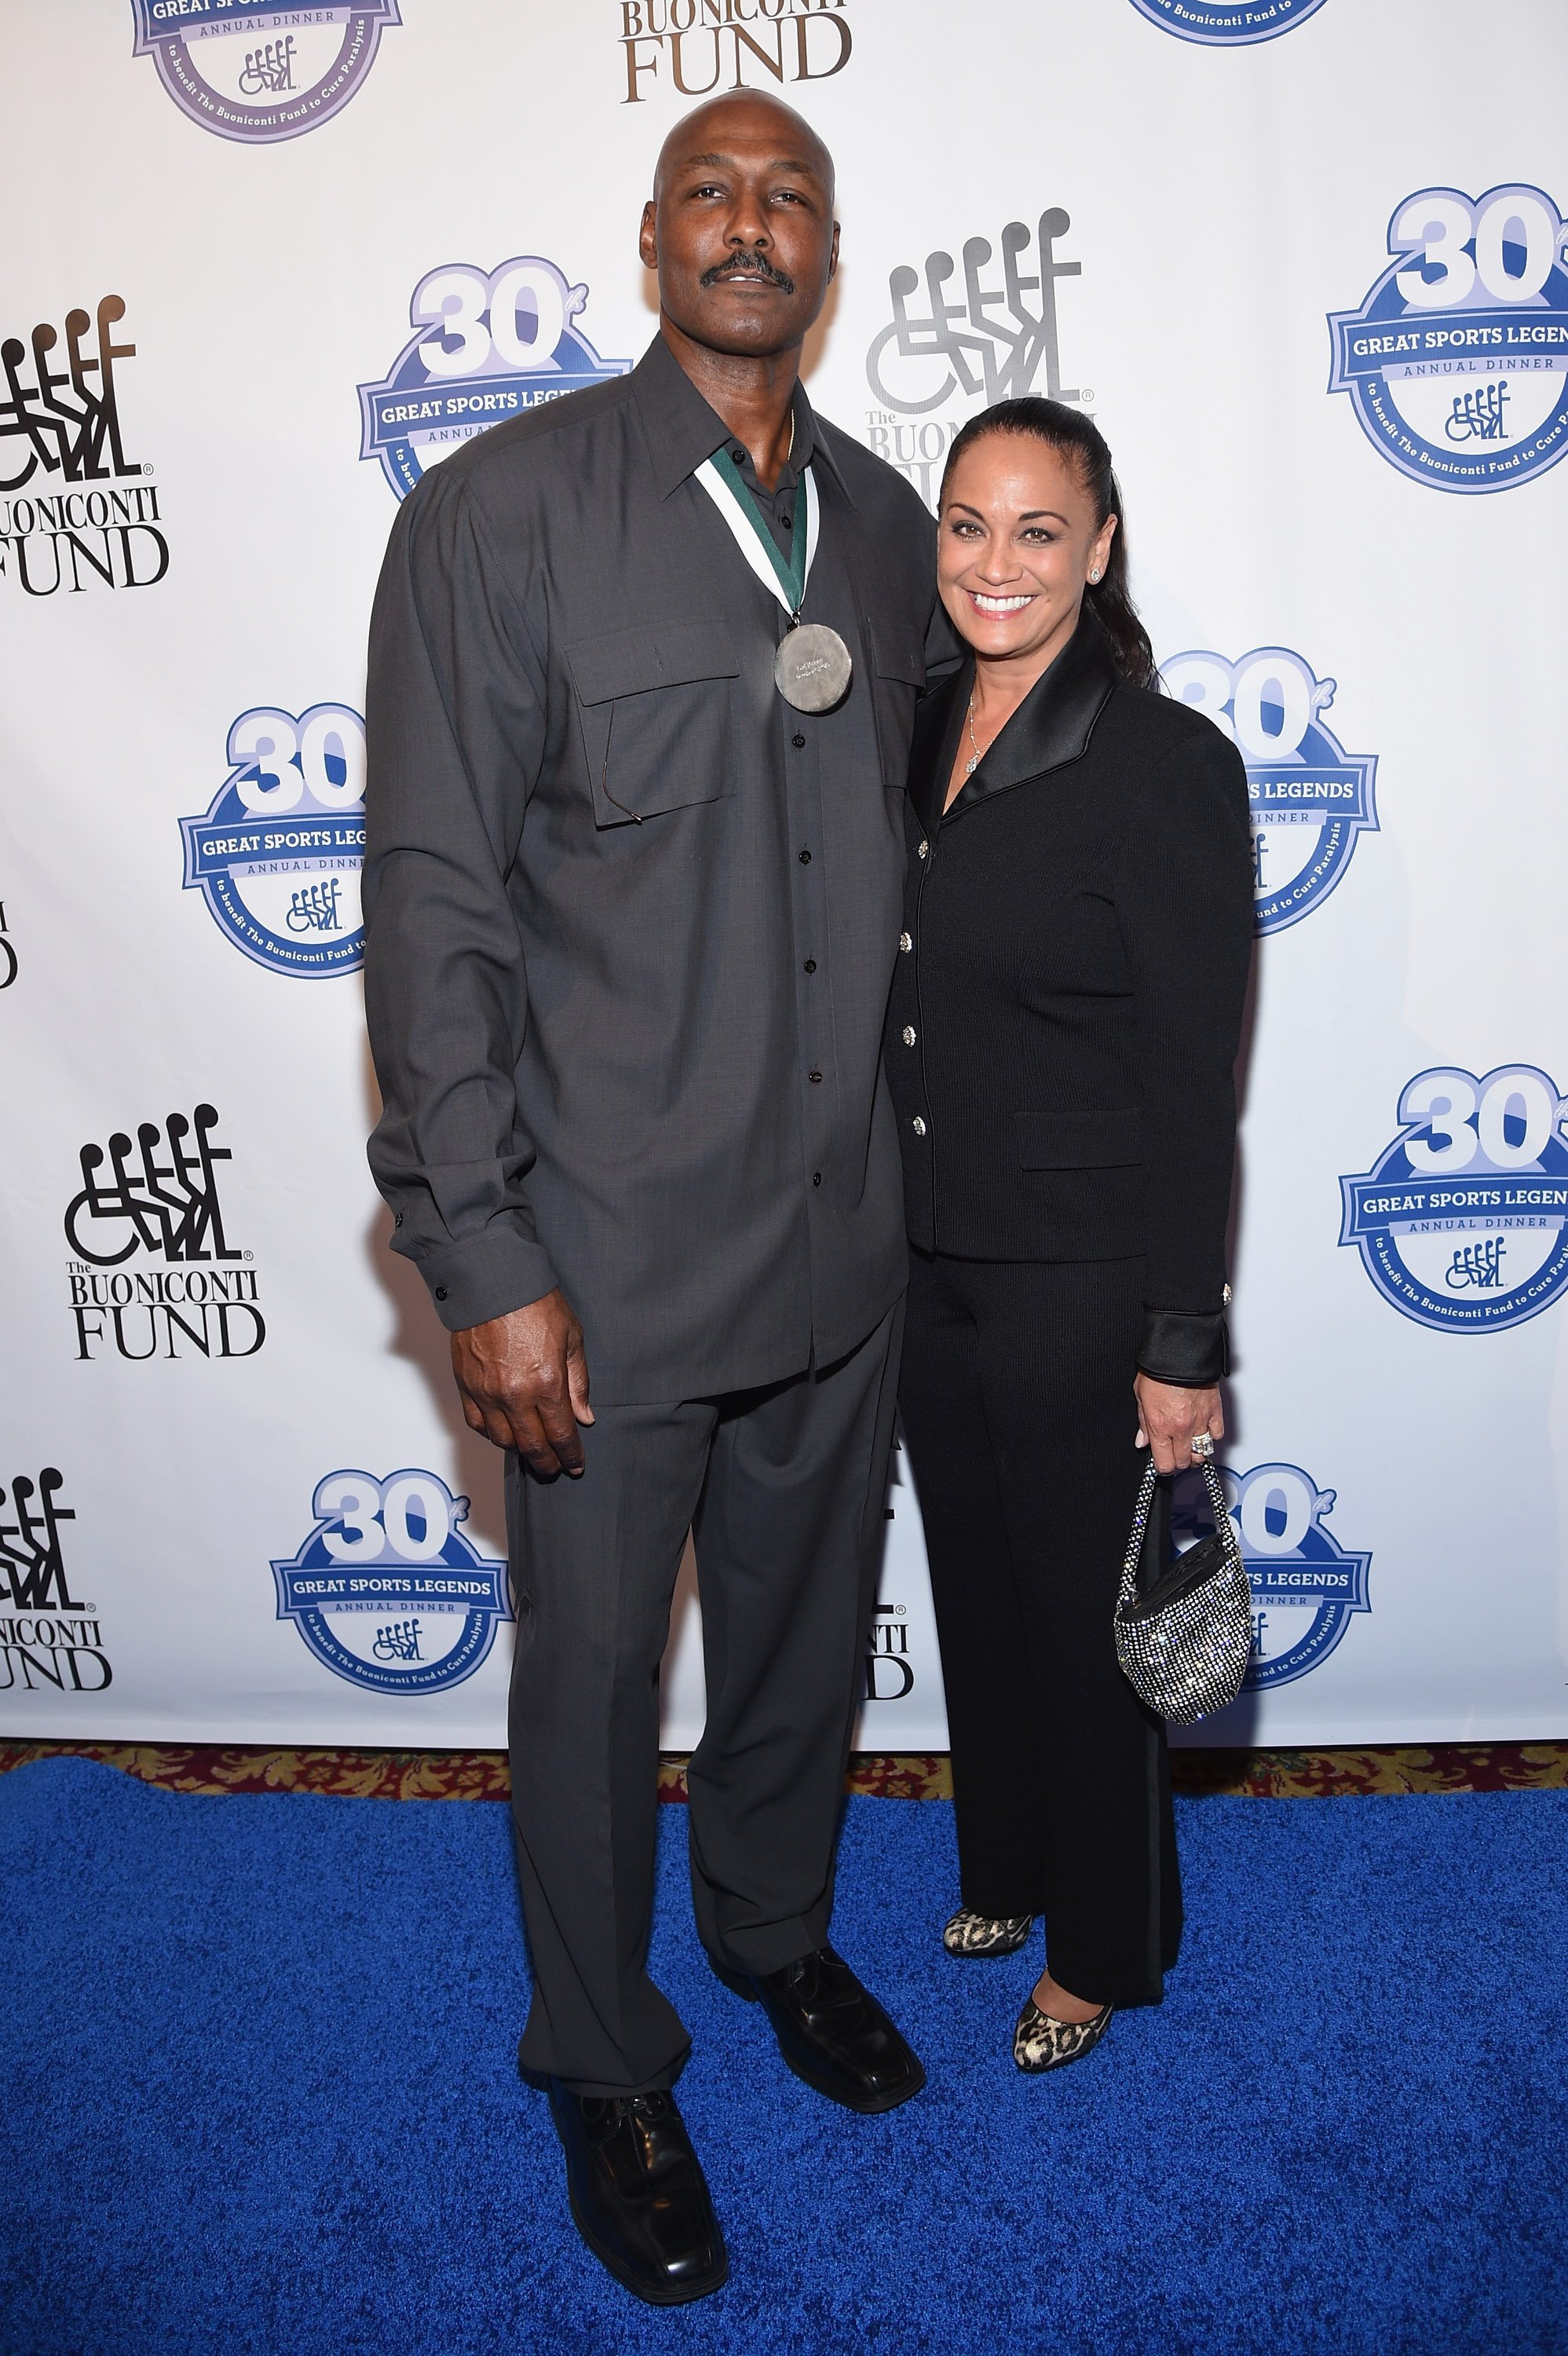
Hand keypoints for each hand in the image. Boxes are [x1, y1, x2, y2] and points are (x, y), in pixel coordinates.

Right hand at [451, 1291, 593, 1477]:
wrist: (491, 1283)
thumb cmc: (534, 1303)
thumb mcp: (572, 1338)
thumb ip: (578, 1382)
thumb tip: (584, 1416)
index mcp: (546, 1382)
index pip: (560, 1434)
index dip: (570, 1454)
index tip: (575, 1464)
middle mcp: (515, 1395)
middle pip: (532, 1445)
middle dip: (546, 1462)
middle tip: (554, 1469)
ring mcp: (487, 1393)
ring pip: (503, 1440)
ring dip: (519, 1451)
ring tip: (531, 1450)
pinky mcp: (466, 1386)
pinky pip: (477, 1424)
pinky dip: (492, 1435)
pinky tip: (503, 1433)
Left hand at [1133, 1374, 1222, 1476]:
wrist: (1179, 1353)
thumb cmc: (1158, 1370)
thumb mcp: (1140, 1397)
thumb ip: (1143, 1423)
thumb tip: (1142, 1441)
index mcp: (1160, 1427)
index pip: (1165, 1464)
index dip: (1163, 1466)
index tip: (1162, 1461)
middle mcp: (1181, 1428)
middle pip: (1185, 1461)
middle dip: (1179, 1460)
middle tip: (1175, 1451)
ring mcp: (1200, 1421)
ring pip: (1203, 1452)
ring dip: (1197, 1452)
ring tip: (1191, 1445)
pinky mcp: (1215, 1411)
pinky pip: (1218, 1435)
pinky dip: (1212, 1436)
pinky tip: (1204, 1430)